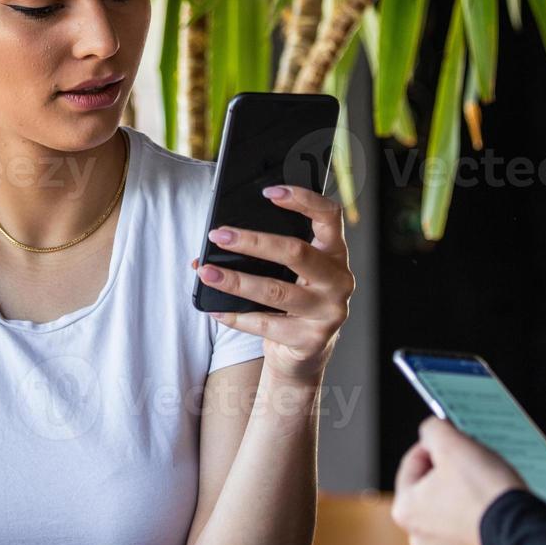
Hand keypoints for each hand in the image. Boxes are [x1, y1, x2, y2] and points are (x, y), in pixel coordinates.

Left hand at [190, 184, 354, 385]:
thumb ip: (270, 252)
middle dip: (252, 242)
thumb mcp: (292, 272)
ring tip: (207, 272)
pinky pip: (265, 325)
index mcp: (335, 253)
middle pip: (296, 252)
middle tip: (219, 235)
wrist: (305, 353)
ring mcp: (328, 311)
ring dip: (236, 280)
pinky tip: (216, 310)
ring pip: (275, 290)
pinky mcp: (310, 339)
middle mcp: (338, 280)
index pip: (329, 216)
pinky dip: (236, 316)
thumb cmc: (294, 300)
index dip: (303, 199)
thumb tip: (220, 240)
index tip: (269, 191)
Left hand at [391, 418, 526, 544]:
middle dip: (451, 469)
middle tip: (472, 459)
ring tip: (487, 482)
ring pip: (452, 507)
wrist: (523, 537)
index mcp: (404, 510)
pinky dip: (480, 514)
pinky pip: (471, 526)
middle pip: (431, 486)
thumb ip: (433, 430)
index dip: (435, 443)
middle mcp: (419, 535)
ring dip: (466, 492)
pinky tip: (494, 504)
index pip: (413, 462)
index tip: (453, 438)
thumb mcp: (452, 444)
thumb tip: (431, 431)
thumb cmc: (485, 495)